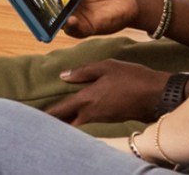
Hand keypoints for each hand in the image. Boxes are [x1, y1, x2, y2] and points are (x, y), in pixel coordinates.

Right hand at [42, 0, 141, 36]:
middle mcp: (63, 5)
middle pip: (42, 6)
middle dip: (33, 2)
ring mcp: (73, 17)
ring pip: (55, 20)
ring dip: (50, 16)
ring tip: (48, 7)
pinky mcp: (86, 28)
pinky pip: (73, 30)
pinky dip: (70, 26)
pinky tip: (69, 18)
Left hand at [46, 59, 169, 125]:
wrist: (156, 96)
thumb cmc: (132, 77)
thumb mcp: (107, 66)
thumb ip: (84, 71)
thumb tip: (64, 76)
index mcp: (87, 99)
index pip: (60, 111)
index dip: (45, 115)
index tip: (32, 117)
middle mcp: (91, 113)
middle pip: (66, 122)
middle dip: (54, 121)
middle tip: (42, 118)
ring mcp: (101, 119)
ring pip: (77, 123)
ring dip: (66, 120)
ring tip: (57, 114)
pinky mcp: (109, 120)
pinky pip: (88, 121)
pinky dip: (79, 118)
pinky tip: (78, 111)